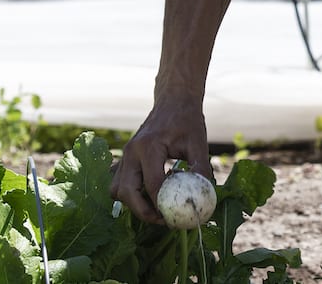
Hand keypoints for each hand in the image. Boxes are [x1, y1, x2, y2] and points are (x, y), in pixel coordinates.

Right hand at [109, 97, 211, 224]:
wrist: (173, 101)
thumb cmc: (187, 120)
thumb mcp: (199, 142)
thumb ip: (201, 168)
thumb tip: (205, 195)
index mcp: (149, 147)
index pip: (152, 183)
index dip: (162, 204)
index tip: (175, 217)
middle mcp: (131, 152)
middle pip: (126, 191)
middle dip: (142, 211)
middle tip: (162, 220)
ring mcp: (125, 155)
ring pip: (117, 189)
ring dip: (133, 204)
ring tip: (156, 210)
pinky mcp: (125, 159)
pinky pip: (119, 183)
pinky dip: (130, 195)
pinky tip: (149, 197)